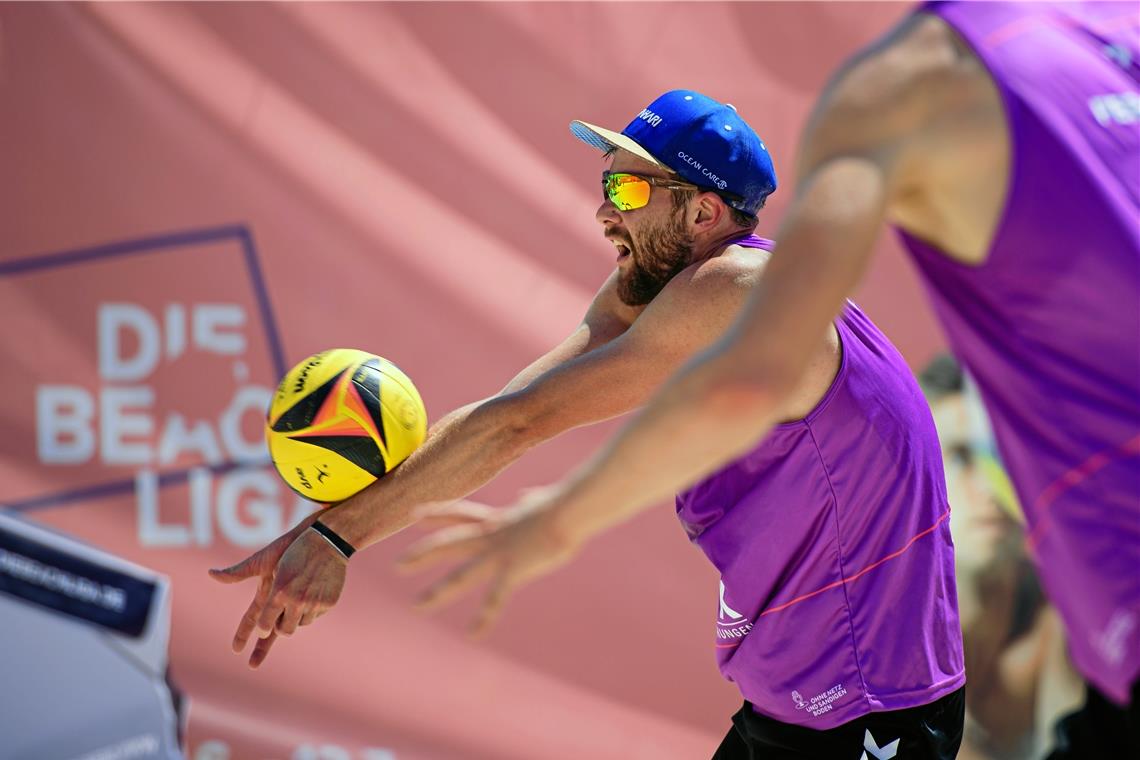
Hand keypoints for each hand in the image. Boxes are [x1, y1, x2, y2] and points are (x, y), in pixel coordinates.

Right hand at [208, 510, 328, 667]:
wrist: (312, 541)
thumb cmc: (284, 549)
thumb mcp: (260, 562)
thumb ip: (238, 573)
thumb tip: (211, 573)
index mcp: (266, 594)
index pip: (251, 619)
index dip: (242, 634)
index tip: (235, 649)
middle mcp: (279, 601)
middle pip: (268, 630)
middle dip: (261, 648)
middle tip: (253, 665)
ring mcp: (296, 601)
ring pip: (287, 623)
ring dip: (284, 630)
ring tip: (281, 633)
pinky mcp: (312, 599)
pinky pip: (307, 615)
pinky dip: (303, 619)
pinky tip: (302, 621)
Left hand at [398, 491, 581, 635]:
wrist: (569, 510)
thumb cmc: (562, 504)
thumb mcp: (541, 499)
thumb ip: (530, 499)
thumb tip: (527, 495)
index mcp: (498, 519)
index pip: (459, 514)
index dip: (436, 514)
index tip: (413, 515)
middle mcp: (491, 535)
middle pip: (448, 545)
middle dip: (421, 555)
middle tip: (398, 565)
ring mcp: (499, 553)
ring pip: (461, 575)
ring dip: (437, 592)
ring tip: (417, 605)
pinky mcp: (513, 569)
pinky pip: (494, 598)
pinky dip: (484, 617)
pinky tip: (473, 634)